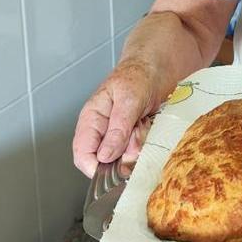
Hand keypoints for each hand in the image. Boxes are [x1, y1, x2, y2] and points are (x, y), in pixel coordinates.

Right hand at [72, 61, 171, 177]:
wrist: (158, 69)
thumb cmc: (137, 76)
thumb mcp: (128, 100)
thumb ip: (117, 128)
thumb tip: (104, 156)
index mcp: (91, 121)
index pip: (83, 155)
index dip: (96, 169)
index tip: (116, 172)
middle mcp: (103, 133)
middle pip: (108, 162)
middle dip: (126, 154)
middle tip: (138, 131)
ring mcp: (119, 138)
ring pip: (127, 159)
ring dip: (140, 146)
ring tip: (144, 123)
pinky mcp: (134, 140)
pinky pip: (141, 153)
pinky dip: (148, 143)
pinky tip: (149, 125)